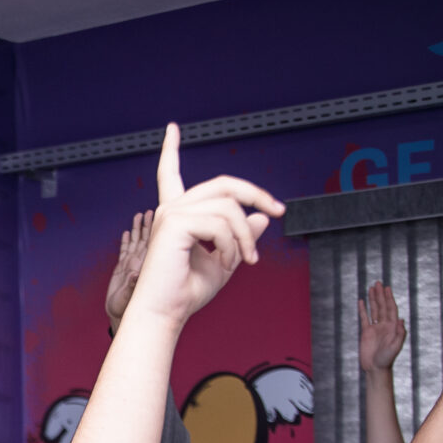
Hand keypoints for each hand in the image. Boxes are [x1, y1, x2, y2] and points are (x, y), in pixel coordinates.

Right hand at [101, 209, 155, 334]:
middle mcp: (142, 263)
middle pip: (148, 238)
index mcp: (150, 266)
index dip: (160, 227)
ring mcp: (132, 266)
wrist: (123, 322)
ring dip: (139, 229)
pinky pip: (124, 251)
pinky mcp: (121, 271)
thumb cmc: (133, 313)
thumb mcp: (132, 297)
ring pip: (137, 242)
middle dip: (150, 223)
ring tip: (142, 215)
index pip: (158, 242)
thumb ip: (132, 284)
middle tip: (152, 209)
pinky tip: (128, 231)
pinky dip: (126, 241)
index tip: (163, 213)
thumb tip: (135, 274)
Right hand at [121, 124, 285, 326]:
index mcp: (177, 215)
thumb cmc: (186, 292)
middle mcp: (172, 209)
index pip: (170, 174)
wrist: (165, 313)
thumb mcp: (224, 260)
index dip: (171, 149)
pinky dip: (233, 245)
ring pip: (229, 206)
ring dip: (246, 235)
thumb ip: (241, 237)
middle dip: (256, 194)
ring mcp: (171, 214)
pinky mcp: (174, 224)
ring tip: (246, 259)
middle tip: (278, 211)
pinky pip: (221, 223)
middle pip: (224, 183)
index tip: (172, 129)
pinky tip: (226, 263)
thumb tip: (262, 218)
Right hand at [356, 280, 404, 374]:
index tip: (387, 288)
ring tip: (371, 288)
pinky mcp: (366, 332)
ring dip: (373, 299)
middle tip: (379, 283)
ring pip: (374, 309)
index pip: (391, 309)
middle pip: (383, 306)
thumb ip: (400, 334)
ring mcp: (375, 328)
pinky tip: (362, 302)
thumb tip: (401, 320)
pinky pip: (364, 318)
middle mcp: (384, 325)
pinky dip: (363, 309)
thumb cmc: (387, 359)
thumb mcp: (396, 347)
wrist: (376, 368)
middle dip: (381, 295)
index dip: (389, 298)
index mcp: (392, 327)